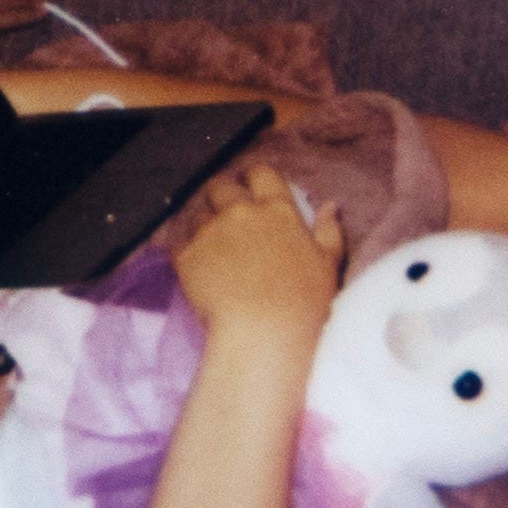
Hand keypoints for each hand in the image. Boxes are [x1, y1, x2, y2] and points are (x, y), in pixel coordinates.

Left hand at [173, 164, 344, 342]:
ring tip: (211, 248)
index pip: (261, 174)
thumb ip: (328, 230)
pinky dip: (186, 249)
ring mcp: (210, 231)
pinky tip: (196, 266)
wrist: (263, 333)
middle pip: (220, 186)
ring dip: (203, 224)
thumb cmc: (304, 303)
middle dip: (221, 194)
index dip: (253, 177)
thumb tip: (329, 204)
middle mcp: (240, 213)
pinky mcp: (186, 255)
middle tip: (224, 214)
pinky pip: (179, 240)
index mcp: (277, 211)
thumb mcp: (328, 264)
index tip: (249, 187)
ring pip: (198, 213)